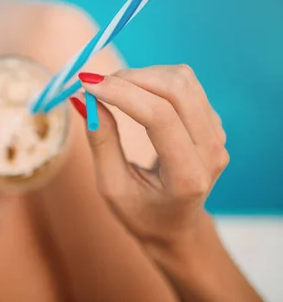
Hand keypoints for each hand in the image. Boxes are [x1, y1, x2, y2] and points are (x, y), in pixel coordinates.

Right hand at [71, 65, 228, 245]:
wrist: (177, 227)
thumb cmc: (141, 213)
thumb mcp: (112, 186)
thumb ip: (101, 142)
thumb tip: (83, 99)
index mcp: (187, 176)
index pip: (160, 117)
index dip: (122, 94)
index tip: (87, 84)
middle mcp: (211, 152)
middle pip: (176, 89)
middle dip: (130, 78)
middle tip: (95, 84)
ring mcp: (217, 135)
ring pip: (183, 79)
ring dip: (142, 74)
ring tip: (112, 89)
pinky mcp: (213, 122)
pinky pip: (186, 84)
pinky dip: (153, 80)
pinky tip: (134, 96)